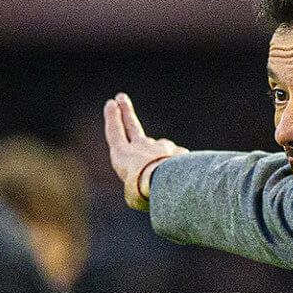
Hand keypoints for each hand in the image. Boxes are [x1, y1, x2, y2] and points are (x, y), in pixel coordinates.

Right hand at [102, 93, 186, 210]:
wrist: (164, 183)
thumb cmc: (141, 192)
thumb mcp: (133, 195)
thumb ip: (139, 185)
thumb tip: (155, 178)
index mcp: (122, 155)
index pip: (115, 133)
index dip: (112, 119)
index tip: (110, 103)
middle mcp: (141, 146)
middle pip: (132, 125)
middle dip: (126, 112)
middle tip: (121, 97)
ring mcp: (160, 147)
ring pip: (160, 147)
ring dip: (160, 153)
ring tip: (161, 172)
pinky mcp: (177, 152)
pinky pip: (177, 160)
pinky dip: (178, 167)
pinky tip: (181, 178)